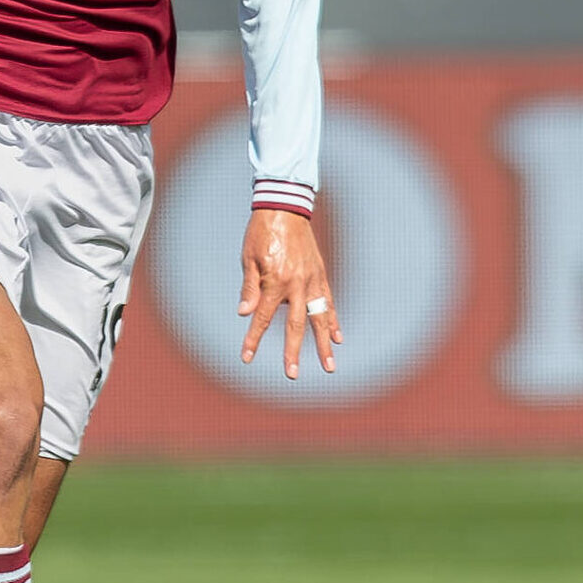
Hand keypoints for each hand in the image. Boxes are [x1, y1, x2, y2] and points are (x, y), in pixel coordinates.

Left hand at [237, 209, 340, 379]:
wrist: (284, 207)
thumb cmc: (260, 233)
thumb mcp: (248, 258)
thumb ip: (249, 287)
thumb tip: (244, 314)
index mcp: (275, 281)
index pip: (263, 318)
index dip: (253, 339)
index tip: (246, 358)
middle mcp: (297, 284)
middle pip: (295, 326)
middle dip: (293, 352)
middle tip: (291, 374)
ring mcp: (312, 280)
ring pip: (319, 318)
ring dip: (324, 344)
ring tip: (330, 366)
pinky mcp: (320, 275)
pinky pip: (328, 302)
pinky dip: (333, 320)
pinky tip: (338, 337)